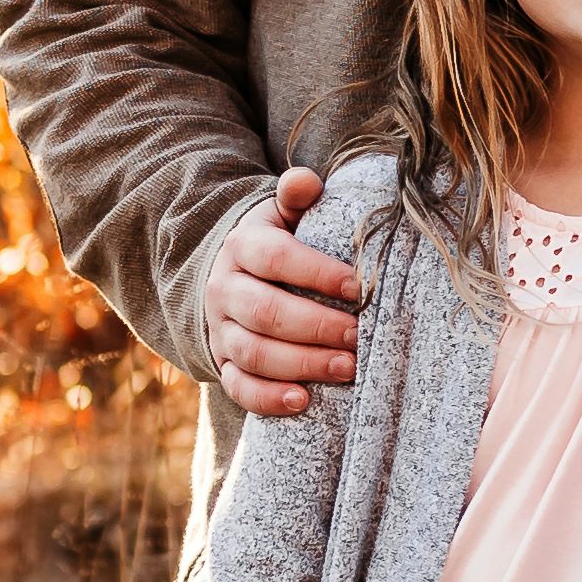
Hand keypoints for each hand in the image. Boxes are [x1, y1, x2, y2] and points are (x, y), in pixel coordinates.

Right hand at [206, 166, 365, 415]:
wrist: (230, 277)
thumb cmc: (275, 245)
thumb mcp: (282, 215)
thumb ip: (296, 196)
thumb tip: (306, 181)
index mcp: (243, 247)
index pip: (277, 259)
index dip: (318, 273)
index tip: (359, 286)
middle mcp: (225, 289)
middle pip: (267, 312)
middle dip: (318, 327)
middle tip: (360, 336)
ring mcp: (221, 330)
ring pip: (255, 353)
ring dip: (303, 364)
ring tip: (348, 368)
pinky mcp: (223, 362)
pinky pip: (239, 387)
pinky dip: (268, 398)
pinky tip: (304, 401)